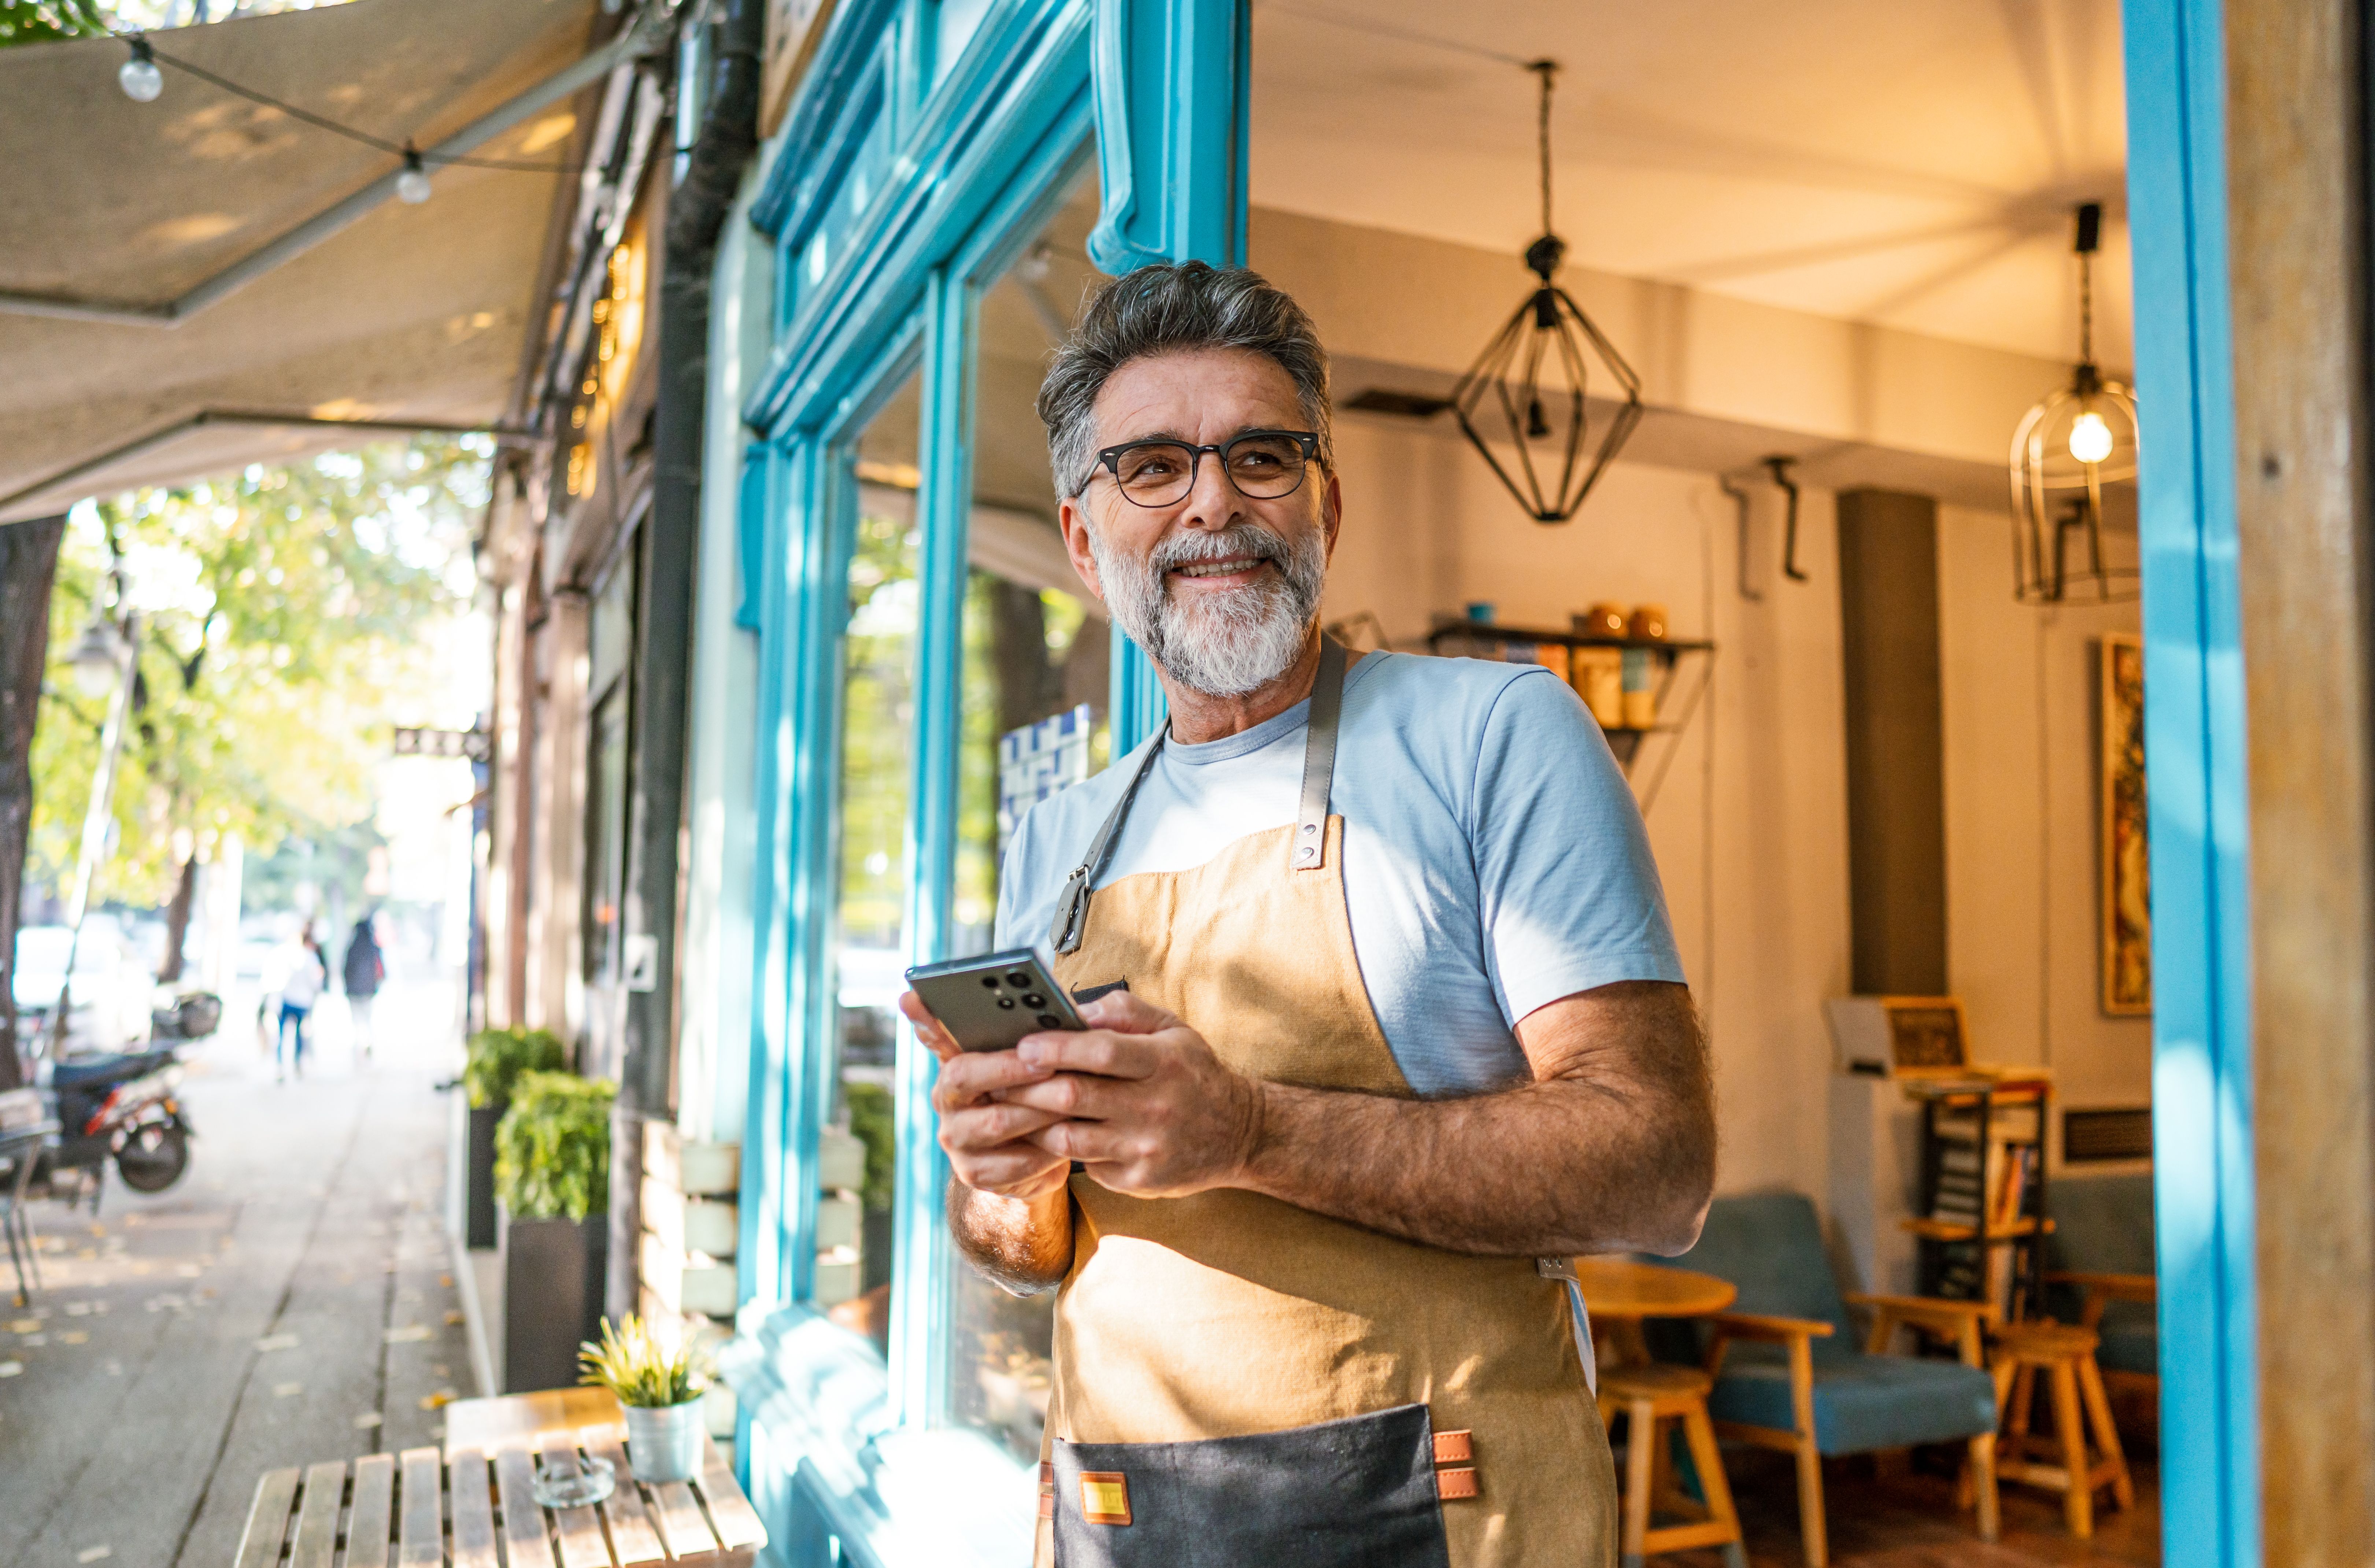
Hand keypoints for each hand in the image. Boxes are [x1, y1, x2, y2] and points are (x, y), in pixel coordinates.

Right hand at [901, 991, 1072, 1202]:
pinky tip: (1069, 1141)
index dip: (923, 1019)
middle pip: (965, 1076)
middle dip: (1010, 1068)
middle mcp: (946, 1099)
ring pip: (998, 1121)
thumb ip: (1030, 1039)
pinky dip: (1046, 1150)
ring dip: (1040, 1112)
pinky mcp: (974, 1173)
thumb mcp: (1032, 1066)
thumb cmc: (1037, 1098)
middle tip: (1048, 1063)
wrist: (1037, 1162)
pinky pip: (1015, 1162)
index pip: (935, 1036)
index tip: (911, 995)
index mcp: (956, 1064)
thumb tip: (1055, 1009)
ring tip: (1075, 1102)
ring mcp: (956, 1139)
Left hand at [998, 991, 1264, 1198]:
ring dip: (1032, 1122)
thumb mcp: (1173, 1029)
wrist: (1239, 1134)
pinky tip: (1042, 1134)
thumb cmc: (1193, 1074)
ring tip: (1008, 1107)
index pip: (1100, 1052)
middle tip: (995, 1079)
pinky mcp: (1138, 1180)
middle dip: (1026, 1087)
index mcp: (1163, 1062)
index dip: (1056, 1048)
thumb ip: (1124, 1012)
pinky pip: (1084, 1164)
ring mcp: (1145, 1148)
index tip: (1022, 1045)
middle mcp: (1156, 1107)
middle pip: (1074, 1097)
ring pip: (1069, 1138)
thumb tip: (1074, 1010)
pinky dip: (1060, 1149)